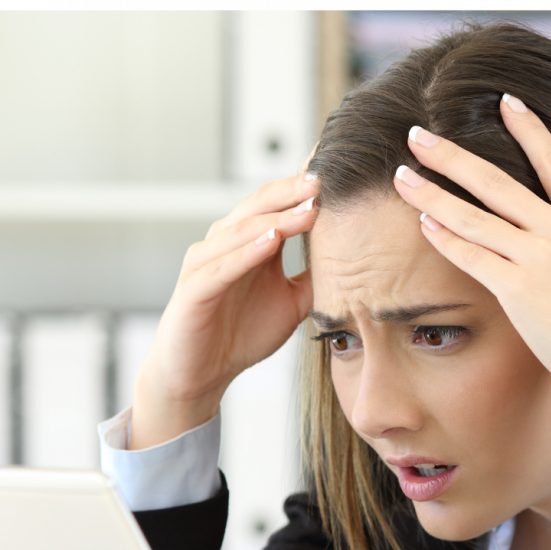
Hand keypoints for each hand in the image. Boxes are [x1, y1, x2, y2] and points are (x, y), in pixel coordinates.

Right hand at [131, 172, 317, 448]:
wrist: (201, 374)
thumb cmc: (241, 335)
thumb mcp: (292, 303)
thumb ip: (316, 279)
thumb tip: (357, 265)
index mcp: (249, 242)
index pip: (277, 204)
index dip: (304, 190)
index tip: (338, 175)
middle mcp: (225, 243)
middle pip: (259, 205)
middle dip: (292, 192)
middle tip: (324, 182)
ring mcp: (206, 262)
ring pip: (241, 229)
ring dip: (275, 218)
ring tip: (308, 209)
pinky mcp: (193, 288)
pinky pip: (222, 265)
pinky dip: (247, 252)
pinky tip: (272, 242)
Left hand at [392, 97, 550, 459]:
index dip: (530, 129)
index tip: (506, 101)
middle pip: (497, 181)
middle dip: (451, 155)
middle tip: (417, 135)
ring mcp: (541, 258)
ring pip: (474, 215)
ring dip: (432, 193)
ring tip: (402, 176)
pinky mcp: (519, 290)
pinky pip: (472, 256)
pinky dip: (445, 237)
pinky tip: (424, 222)